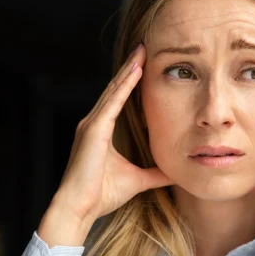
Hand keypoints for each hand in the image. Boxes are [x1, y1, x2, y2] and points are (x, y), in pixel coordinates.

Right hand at [52, 44, 172, 221]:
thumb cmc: (102, 195)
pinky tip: (135, 71)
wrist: (80, 208)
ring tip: (142, 52)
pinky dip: (124, 86)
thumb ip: (155, 173)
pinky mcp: (93, 130)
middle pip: (116, 89)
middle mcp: (94, 123)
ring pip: (113, 91)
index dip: (131, 81)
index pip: (119, 99)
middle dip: (130, 68)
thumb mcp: (137, 179)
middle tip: (144, 47)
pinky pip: (112, 103)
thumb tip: (174, 172)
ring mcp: (91, 124)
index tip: (144, 65)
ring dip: (128, 70)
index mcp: (102, 131)